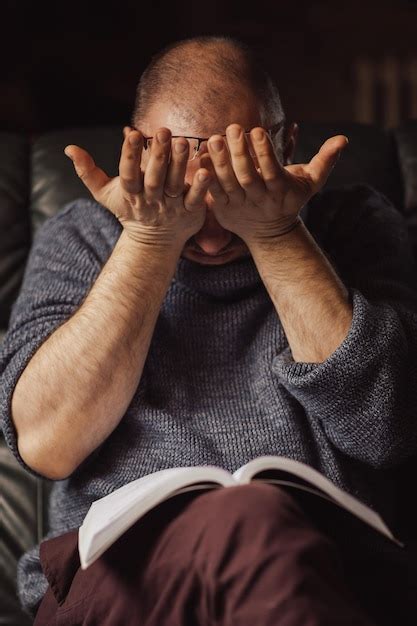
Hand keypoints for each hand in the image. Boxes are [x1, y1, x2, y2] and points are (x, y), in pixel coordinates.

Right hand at [64, 127, 210, 247]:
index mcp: (131, 193)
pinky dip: (200, 187)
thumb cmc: (129, 209)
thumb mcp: (105, 193)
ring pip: (174, 185)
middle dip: (158, 155)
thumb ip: (88, 171)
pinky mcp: (190, 212)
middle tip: (163, 131)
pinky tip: (206, 170)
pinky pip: (196, 199)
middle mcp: (151, 200)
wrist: (153, 242)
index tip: (132, 133)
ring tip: (183, 142)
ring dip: (179, 164)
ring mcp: (171, 207)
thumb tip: (69, 148)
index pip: (128, 173)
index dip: (129, 155)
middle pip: (154, 177)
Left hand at [201, 124, 347, 245]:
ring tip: (214, 138)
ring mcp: (239, 206)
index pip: (272, 171)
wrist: (270, 233)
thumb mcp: (311, 183)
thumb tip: (344, 138)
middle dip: (240, 153)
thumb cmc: (291, 199)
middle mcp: (258, 199)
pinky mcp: (223, 209)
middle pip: (247, 177)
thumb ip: (325, 160)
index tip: (259, 130)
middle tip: (233, 127)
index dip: (265, 152)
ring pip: (228, 184)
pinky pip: (212, 192)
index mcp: (279, 191)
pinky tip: (201, 156)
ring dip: (220, 162)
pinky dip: (206, 176)